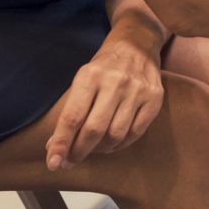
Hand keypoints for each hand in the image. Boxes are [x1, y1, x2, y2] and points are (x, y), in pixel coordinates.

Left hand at [45, 26, 166, 170]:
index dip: (61, 143)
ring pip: (116, 135)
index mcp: (90, 75)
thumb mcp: (82, 80)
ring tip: (93, 148)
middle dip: (79, 151)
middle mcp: (115, 81)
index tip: (53, 163)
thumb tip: (54, 148)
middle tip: (70, 160)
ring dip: (100, 149)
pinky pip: (135, 132)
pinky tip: (111, 143)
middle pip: (94, 129)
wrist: (137, 45)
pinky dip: (120, 144)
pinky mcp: (155, 98)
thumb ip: (70, 112)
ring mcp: (138, 90)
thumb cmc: (103, 67)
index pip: (72, 117)